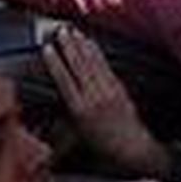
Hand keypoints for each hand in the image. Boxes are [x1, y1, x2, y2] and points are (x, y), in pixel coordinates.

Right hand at [44, 28, 170, 176]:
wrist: (134, 151)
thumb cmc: (103, 148)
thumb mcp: (77, 138)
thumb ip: (61, 126)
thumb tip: (46, 117)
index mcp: (80, 110)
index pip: (64, 80)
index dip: (55, 63)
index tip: (47, 48)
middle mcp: (94, 97)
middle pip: (78, 67)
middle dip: (68, 46)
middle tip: (60, 30)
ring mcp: (108, 91)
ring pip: (92, 63)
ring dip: (81, 45)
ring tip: (73, 31)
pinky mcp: (119, 88)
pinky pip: (105, 66)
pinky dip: (97, 53)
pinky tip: (91, 43)